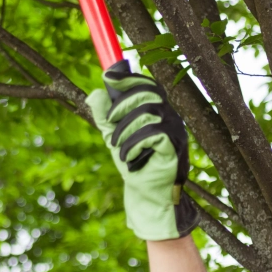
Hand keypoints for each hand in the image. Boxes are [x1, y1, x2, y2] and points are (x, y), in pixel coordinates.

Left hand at [85, 68, 197, 240]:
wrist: (146, 194)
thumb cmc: (133, 163)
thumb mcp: (113, 136)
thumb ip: (104, 116)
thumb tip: (95, 93)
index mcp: (157, 111)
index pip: (148, 85)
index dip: (129, 79)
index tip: (108, 77)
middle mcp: (170, 117)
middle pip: (147, 94)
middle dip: (122, 106)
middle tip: (109, 123)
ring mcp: (176, 131)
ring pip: (148, 113)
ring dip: (125, 130)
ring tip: (117, 147)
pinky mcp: (175, 146)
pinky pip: (153, 133)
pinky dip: (134, 144)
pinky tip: (129, 157)